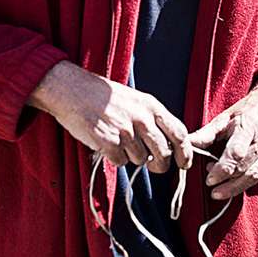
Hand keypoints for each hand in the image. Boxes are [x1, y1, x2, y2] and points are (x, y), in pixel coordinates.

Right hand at [29, 61, 191, 171]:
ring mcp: (125, 131)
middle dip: (160, 165)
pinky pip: (120, 161)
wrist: (72, 90)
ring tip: (118, 140)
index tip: (184, 163)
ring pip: (140, 159)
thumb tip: (166, 145)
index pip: (179, 133)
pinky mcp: (108, 142)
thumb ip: (152, 119)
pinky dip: (114, 157)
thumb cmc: (103, 97)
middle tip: (155, 166)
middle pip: (163, 153)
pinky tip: (105, 143)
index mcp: (151, 106)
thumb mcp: (135, 100)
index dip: (185, 153)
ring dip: (131, 156)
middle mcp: (142, 119)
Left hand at [188, 80, 257, 206]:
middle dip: (226, 180)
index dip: (221, 169)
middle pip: (245, 167)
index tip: (208, 179)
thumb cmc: (247, 110)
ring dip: (237, 188)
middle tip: (210, 186)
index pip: (235, 153)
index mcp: (248, 127)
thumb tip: (186, 144)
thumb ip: (207, 133)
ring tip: (220, 193)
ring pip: (257, 175)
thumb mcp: (226, 116)